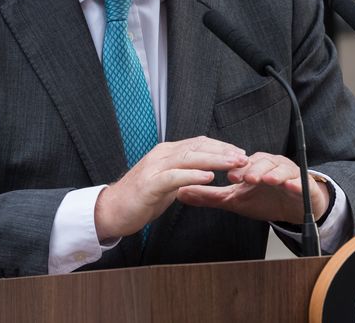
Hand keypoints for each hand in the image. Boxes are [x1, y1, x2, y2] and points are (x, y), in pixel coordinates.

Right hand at [94, 136, 247, 242]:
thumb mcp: (165, 183)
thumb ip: (181, 175)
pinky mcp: (150, 184)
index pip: (198, 143)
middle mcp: (161, 155)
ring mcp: (154, 168)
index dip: (220, 146)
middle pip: (197, 147)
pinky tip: (209, 176)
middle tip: (243, 157)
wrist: (110, 211)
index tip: (239, 152)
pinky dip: (193, 175)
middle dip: (223, 151)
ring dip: (214, 160)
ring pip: (189, 158)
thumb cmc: (138, 199)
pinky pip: (175, 177)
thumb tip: (201, 173)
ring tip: (233, 164)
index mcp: (165, 153)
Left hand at [175, 152, 329, 224]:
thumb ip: (209, 196)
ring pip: (280, 168)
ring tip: (266, 179)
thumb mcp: (234, 200)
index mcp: (252, 166)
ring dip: (272, 173)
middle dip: (252, 169)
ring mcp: (287, 172)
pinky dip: (295, 183)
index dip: (235, 168)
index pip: (242, 162)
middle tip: (244, 178)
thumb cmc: (265, 200)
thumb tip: (180, 192)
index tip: (226, 176)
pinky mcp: (304, 183)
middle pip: (261, 162)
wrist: (295, 208)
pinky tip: (290, 186)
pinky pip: (300, 181)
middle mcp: (270, 164)